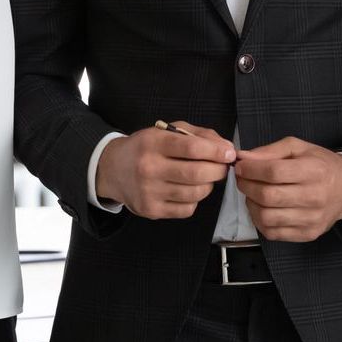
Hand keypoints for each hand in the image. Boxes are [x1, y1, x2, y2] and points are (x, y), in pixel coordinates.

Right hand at [95, 121, 233, 218]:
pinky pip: (187, 209)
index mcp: (153, 143)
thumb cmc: (146, 148)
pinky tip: (187, 190)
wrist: (113, 169)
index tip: (229, 154)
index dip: (216, 152)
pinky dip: (195, 200)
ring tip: (204, 178)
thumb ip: (198, 135)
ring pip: (195, 193)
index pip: (192, 148)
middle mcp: (148, 167)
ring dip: (208, 185)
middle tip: (222, 168)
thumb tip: (226, 149)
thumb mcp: (167, 132)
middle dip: (218, 170)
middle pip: (197, 173)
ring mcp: (149, 191)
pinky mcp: (151, 210)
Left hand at [235, 138, 341, 242]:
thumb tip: (244, 158)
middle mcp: (315, 196)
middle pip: (268, 196)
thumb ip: (271, 151)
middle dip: (246, 186)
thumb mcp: (299, 148)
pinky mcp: (307, 233)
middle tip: (243, 180)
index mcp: (314, 171)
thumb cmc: (322, 165)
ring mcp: (311, 218)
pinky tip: (262, 209)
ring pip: (267, 217)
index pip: (274, 172)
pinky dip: (259, 221)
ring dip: (250, 204)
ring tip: (252, 194)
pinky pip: (273, 232)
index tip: (241, 167)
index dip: (251, 170)